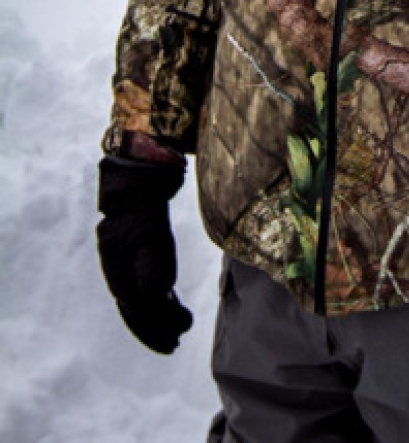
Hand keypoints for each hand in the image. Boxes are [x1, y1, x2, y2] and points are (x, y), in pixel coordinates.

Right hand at [97, 154, 192, 353]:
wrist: (136, 178)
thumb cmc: (148, 208)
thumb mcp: (155, 237)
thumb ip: (155, 268)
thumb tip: (161, 299)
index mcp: (120, 270)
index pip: (138, 309)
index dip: (158, 327)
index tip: (180, 335)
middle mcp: (116, 270)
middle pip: (134, 310)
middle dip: (155, 330)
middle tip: (176, 343)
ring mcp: (120, 262)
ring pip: (135, 300)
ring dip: (155, 318)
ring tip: (176, 331)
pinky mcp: (129, 254)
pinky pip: (137, 285)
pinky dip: (153, 299)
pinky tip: (169, 305)